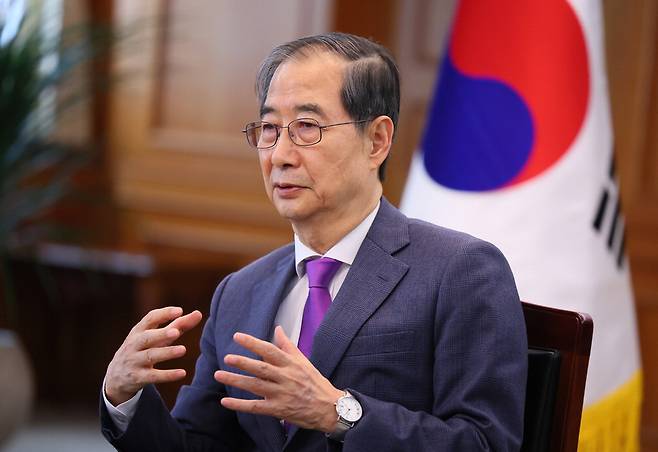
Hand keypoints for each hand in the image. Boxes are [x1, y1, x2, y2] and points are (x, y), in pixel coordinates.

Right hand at [105, 306, 202, 405]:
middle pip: (147, 338)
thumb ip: (178, 325)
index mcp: (139, 331)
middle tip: (176, 332)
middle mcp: (134, 344)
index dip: (164, 314)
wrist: (117, 376)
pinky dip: (167, 375)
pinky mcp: (137, 377)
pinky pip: (153, 376)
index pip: (150, 319)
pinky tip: (182, 373)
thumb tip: (198, 313)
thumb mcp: (156, 337)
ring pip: (150, 356)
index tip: (179, 311)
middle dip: (161, 334)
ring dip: (166, 353)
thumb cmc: (143, 349)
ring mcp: (134, 361)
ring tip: (183, 350)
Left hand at [215, 326, 342, 431]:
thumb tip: (278, 328)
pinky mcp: (278, 410)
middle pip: (261, 368)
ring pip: (255, 386)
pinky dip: (240, 405)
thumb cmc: (314, 382)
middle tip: (227, 357)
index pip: (270, 350)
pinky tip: (226, 401)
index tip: (237, 336)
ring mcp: (281, 394)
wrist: (328, 407)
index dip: (253, 343)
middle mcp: (285, 377)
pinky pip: (256, 407)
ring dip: (236, 380)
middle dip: (243, 362)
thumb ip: (287, 345)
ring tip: (219, 374)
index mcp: (291, 364)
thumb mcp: (303, 361)